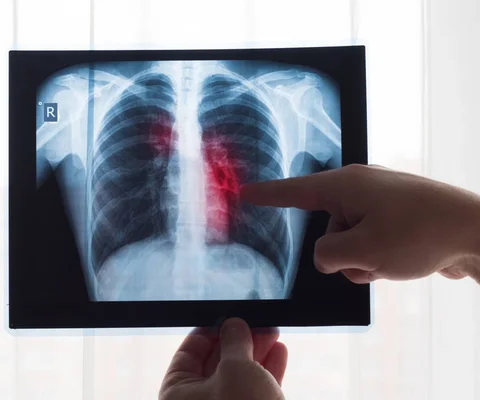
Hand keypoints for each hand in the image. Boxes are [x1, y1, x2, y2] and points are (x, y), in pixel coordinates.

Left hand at [159, 318, 287, 399]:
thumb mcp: (236, 369)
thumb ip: (234, 341)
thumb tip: (233, 324)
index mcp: (177, 395)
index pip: (187, 354)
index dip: (208, 331)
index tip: (228, 316)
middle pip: (215, 363)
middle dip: (239, 341)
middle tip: (257, 322)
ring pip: (238, 378)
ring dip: (257, 353)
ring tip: (274, 332)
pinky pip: (254, 392)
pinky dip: (267, 372)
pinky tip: (280, 352)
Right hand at [240, 164, 479, 283]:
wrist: (477, 232)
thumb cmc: (421, 234)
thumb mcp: (363, 251)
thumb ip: (328, 256)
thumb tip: (326, 257)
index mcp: (346, 185)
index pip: (294, 191)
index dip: (266, 195)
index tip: (244, 192)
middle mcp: (360, 189)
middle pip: (325, 229)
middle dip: (341, 252)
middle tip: (372, 256)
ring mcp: (379, 203)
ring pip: (348, 242)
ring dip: (362, 260)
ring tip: (392, 259)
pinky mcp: (395, 218)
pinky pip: (369, 244)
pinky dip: (377, 258)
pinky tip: (400, 261)